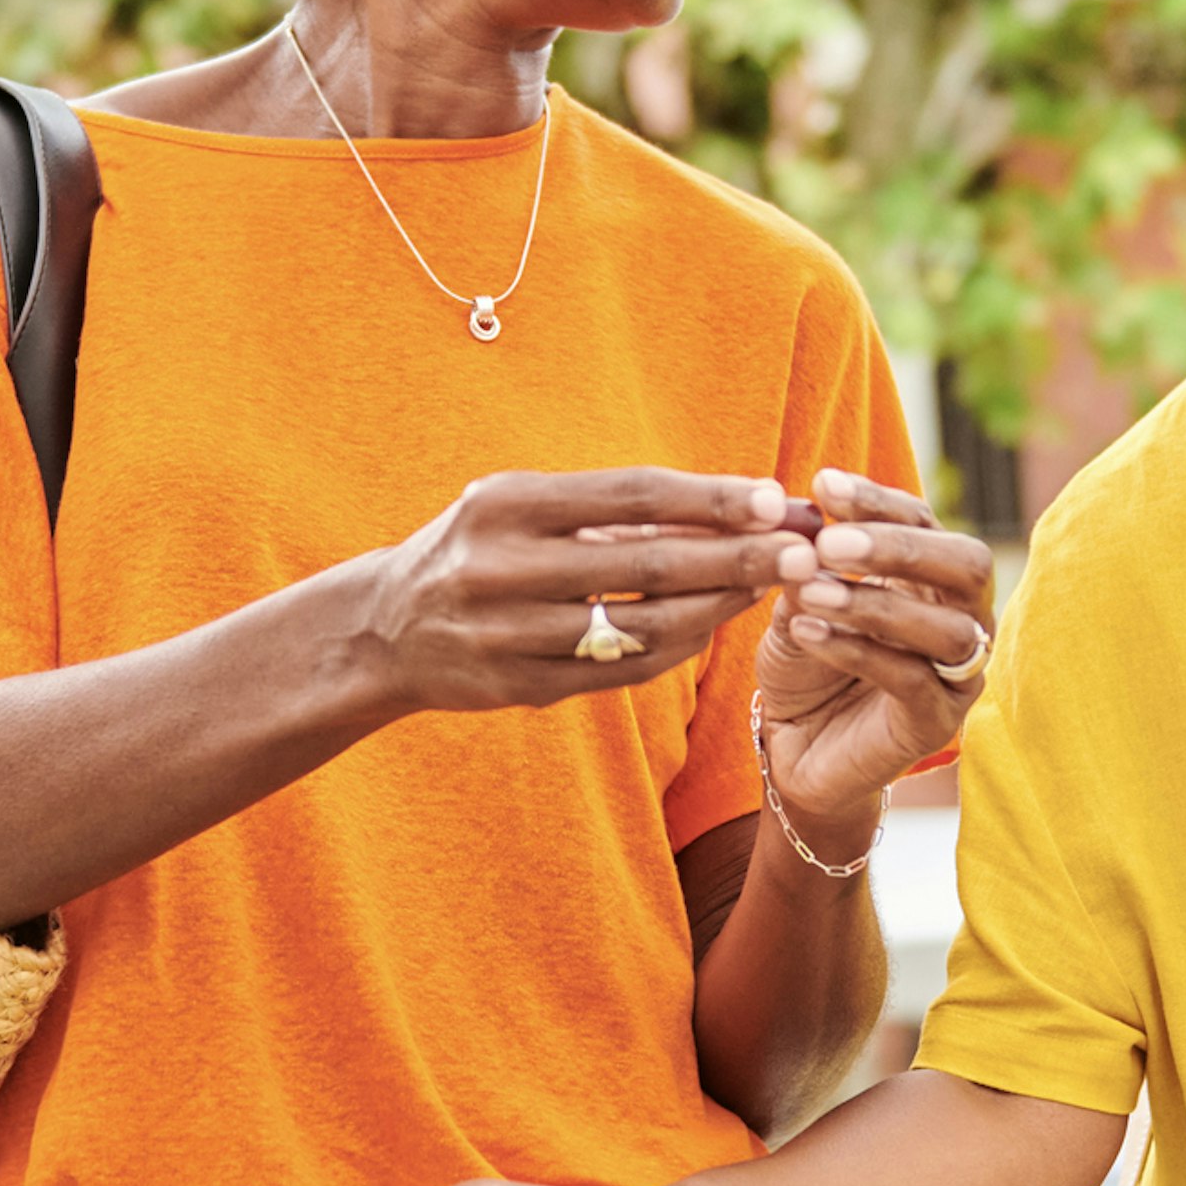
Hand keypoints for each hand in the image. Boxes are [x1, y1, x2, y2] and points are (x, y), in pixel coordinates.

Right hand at [347, 470, 805, 717]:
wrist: (384, 630)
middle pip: (648, 564)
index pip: (630, 495)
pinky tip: (712, 627)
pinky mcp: (521, 689)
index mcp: (505, 505)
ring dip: (718, 609)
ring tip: (767, 587)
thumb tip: (723, 506)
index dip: (709, 498)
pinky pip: (621, 672)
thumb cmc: (475, 548)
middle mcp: (503, 568)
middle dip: (736, 557)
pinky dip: (675, 649)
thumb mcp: (517, 505)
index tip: (775, 498)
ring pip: (643, 626)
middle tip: (802, 552)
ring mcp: (511, 635)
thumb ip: (605, 509)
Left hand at [754, 468, 997, 820]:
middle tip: (830, 543)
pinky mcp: (938, 722)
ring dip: (874, 604)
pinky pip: (912, 679)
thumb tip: (806, 528)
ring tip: (811, 594)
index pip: (924, 521)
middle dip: (898, 547)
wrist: (796, 749)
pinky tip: (806, 633)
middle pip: (966, 564)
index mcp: (933, 577)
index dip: (878, 501)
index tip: (822, 485)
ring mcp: (960, 674)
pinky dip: (857, 650)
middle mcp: (963, 618)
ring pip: (944, 628)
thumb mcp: (799, 604)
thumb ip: (809, 568)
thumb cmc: (806, 665)